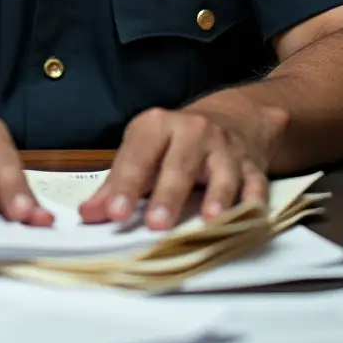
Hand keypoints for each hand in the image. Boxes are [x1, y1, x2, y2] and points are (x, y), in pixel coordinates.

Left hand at [79, 99, 285, 230]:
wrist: (234, 117)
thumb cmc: (177, 143)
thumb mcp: (143, 151)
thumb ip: (116, 184)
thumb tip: (88, 214)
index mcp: (157, 125)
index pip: (138, 156)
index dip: (125, 185)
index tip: (114, 212)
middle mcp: (193, 131)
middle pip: (179, 164)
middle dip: (168, 195)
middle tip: (156, 225)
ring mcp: (225, 148)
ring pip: (221, 173)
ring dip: (217, 197)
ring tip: (210, 221)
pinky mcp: (252, 165)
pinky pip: (255, 183)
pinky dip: (252, 201)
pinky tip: (247, 217)